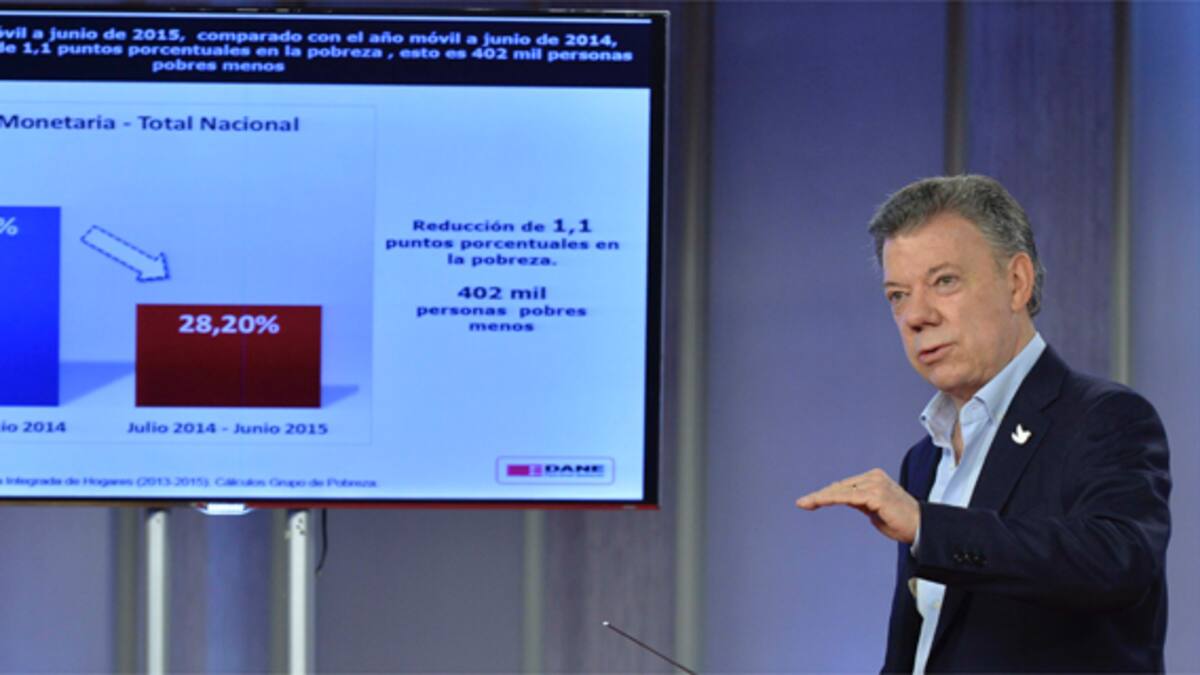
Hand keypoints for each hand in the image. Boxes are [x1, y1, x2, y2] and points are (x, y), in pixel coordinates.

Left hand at [796, 468, 919, 543]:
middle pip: (840, 486)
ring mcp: (875, 484)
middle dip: (820, 495)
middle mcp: (874, 477)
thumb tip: (843, 497)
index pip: (845, 486)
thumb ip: (859, 502)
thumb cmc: (900, 522)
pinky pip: (848, 497)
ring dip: (821, 497)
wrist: (922, 529)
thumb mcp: (874, 510)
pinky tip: (818, 502)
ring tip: (805, 503)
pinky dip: (831, 499)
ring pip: (841, 491)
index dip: (827, 493)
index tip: (809, 501)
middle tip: (801, 502)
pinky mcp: (876, 495)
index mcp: (874, 478)